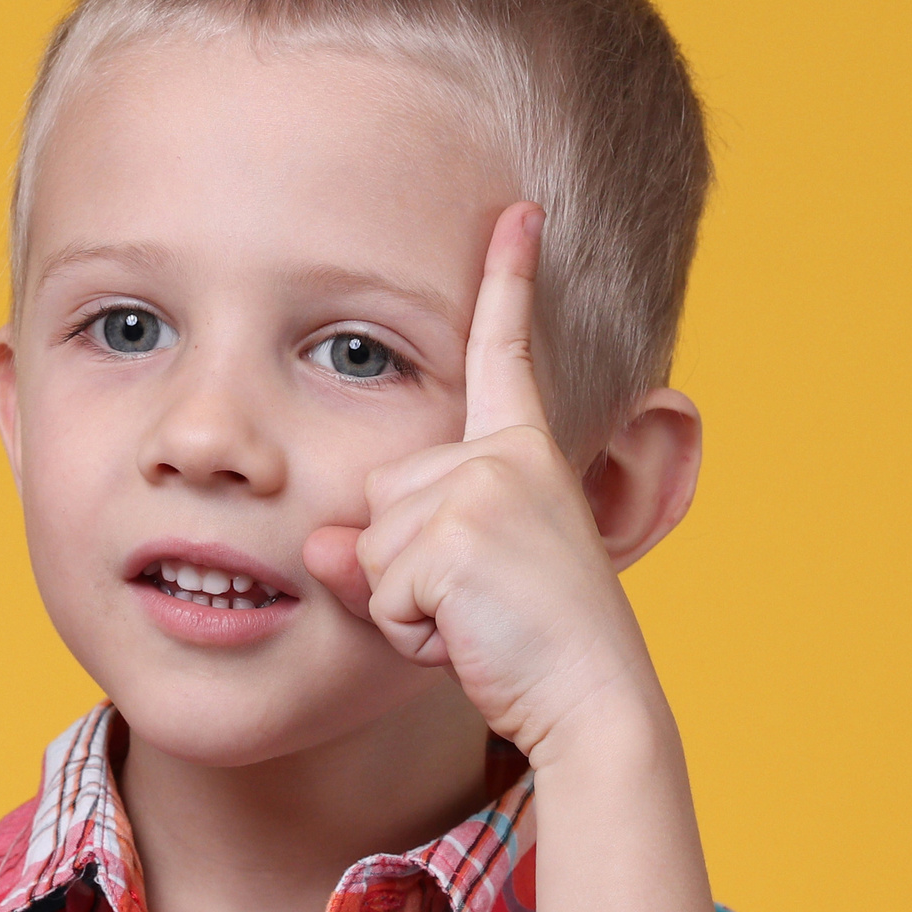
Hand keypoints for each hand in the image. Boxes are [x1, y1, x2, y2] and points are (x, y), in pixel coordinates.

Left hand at [300, 205, 660, 760]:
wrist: (592, 702)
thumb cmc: (522, 648)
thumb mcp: (443, 588)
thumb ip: (377, 554)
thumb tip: (319, 546)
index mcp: (520, 454)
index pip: (505, 354)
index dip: (510, 279)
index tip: (518, 210)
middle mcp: (505, 456)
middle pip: (378, 493)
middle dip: (404, 564)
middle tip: (479, 603)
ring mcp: (484, 487)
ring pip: (370, 543)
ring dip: (406, 602)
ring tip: (477, 622)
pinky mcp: (458, 531)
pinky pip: (378, 585)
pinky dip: (410, 628)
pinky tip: (470, 636)